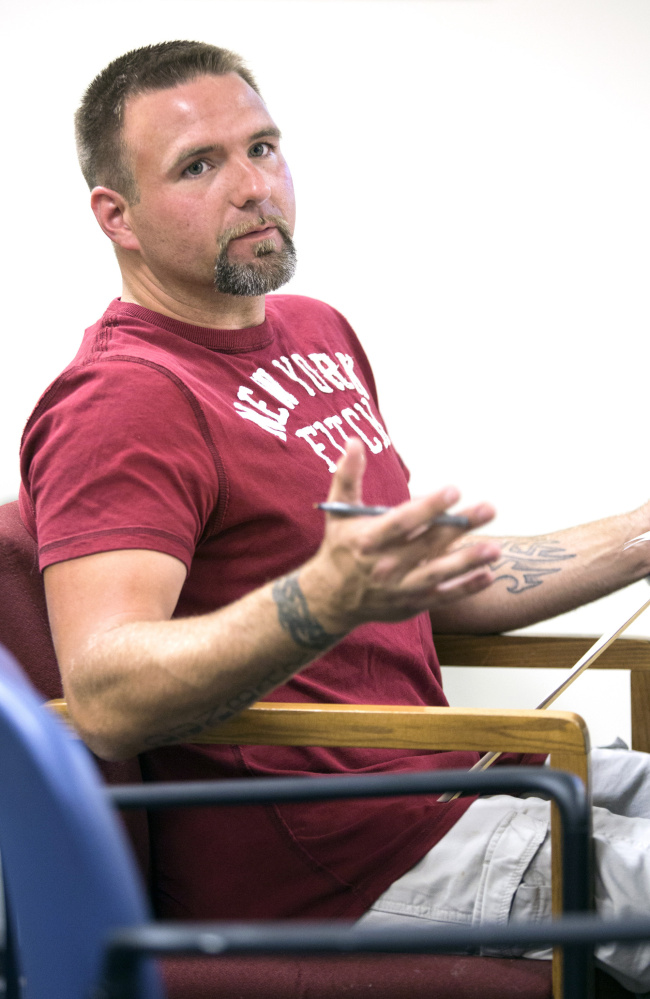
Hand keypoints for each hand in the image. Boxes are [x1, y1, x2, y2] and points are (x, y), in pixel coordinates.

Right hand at [301, 438, 499, 632]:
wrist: (331, 598)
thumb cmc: (340, 547)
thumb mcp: (338, 511)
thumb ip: (347, 476)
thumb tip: (354, 441)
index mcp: (368, 540)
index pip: (402, 522)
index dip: (428, 507)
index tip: (454, 490)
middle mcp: (384, 566)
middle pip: (427, 544)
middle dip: (458, 526)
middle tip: (488, 508)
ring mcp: (399, 587)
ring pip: (438, 573)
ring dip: (468, 561)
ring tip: (495, 549)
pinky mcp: (411, 603)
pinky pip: (442, 596)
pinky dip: (465, 588)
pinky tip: (488, 575)